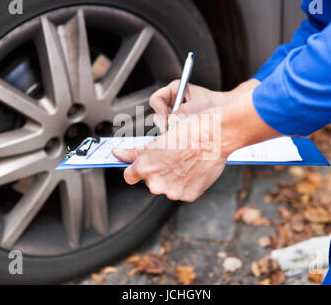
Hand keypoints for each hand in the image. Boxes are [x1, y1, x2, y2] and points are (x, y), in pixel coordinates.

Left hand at [112, 111, 226, 201]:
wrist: (212, 137)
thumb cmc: (187, 134)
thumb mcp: (156, 141)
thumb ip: (134, 152)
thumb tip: (117, 153)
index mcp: (145, 168)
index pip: (130, 176)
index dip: (137, 169)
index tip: (144, 165)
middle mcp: (156, 184)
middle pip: (150, 182)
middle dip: (158, 172)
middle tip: (172, 157)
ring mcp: (172, 192)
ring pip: (167, 188)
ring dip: (172, 179)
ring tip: (184, 162)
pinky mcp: (188, 196)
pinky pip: (183, 192)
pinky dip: (187, 184)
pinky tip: (193, 170)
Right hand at [149, 78, 259, 132]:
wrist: (227, 112)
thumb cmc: (215, 103)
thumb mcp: (198, 105)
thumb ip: (183, 112)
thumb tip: (171, 121)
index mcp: (175, 89)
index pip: (157, 99)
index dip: (159, 111)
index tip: (166, 121)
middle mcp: (172, 101)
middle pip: (157, 113)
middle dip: (164, 124)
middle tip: (172, 132)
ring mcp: (174, 114)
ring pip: (163, 125)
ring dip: (170, 130)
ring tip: (184, 132)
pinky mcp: (178, 125)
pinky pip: (170, 132)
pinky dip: (175, 135)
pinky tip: (186, 135)